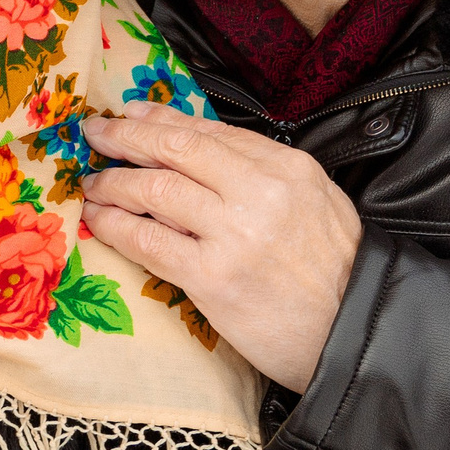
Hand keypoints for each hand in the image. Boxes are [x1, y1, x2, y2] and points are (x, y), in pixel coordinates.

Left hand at [78, 102, 360, 390]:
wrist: (356, 334)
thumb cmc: (334, 272)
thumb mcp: (314, 201)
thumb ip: (262, 173)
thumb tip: (199, 151)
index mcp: (287, 167)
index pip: (211, 132)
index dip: (163, 120)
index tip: (132, 115)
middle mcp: (260, 192)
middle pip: (176, 150)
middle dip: (127, 138)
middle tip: (95, 134)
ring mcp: (234, 235)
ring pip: (155, 190)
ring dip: (114, 183)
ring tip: (93, 184)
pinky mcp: (212, 279)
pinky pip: (148, 241)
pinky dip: (116, 227)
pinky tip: (99, 220)